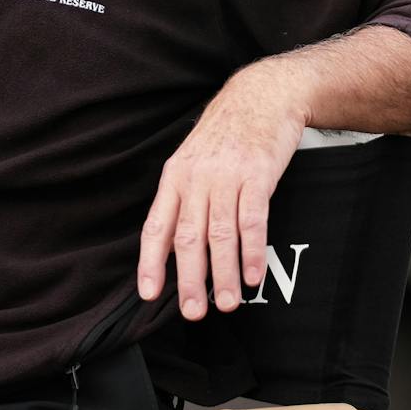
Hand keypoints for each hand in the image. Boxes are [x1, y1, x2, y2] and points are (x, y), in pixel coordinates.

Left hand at [137, 64, 307, 319]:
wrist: (261, 96)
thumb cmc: (226, 135)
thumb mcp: (193, 162)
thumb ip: (184, 202)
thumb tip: (175, 248)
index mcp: (174, 178)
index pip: (156, 227)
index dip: (151, 263)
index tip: (149, 295)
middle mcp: (195, 179)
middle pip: (188, 238)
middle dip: (189, 279)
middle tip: (192, 312)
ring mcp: (226, 176)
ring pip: (220, 235)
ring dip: (224, 274)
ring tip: (227, 303)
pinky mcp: (257, 175)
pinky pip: (252, 220)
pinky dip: (252, 251)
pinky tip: (253, 275)